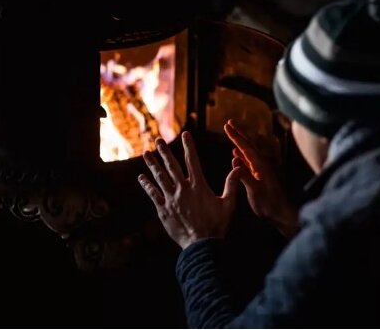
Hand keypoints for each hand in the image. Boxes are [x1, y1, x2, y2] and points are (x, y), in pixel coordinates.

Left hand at [138, 132, 240, 249]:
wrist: (202, 245)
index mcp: (198, 186)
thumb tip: (238, 168)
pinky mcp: (163, 210)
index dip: (188, 146)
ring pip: (160, 178)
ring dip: (152, 165)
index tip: (185, 134)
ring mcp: (171, 199)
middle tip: (158, 140)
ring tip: (146, 154)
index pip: (192, 161)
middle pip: (171, 166)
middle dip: (165, 152)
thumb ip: (232, 184)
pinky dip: (147, 185)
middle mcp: (182, 189)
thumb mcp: (228, 204)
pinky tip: (141, 178)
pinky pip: (153, 194)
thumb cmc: (217, 225)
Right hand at [224, 120, 298, 237]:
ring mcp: (262, 170)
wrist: (281, 214)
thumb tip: (235, 161)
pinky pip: (249, 161)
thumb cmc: (269, 205)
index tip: (226, 126)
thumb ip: (245, 176)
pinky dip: (242, 155)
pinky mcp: (260, 176)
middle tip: (229, 123)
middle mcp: (262, 164)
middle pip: (249, 145)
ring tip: (231, 134)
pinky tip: (236, 154)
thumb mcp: (255, 191)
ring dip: (240, 142)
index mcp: (261, 166)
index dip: (236, 136)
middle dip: (239, 133)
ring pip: (249, 152)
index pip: (246, 147)